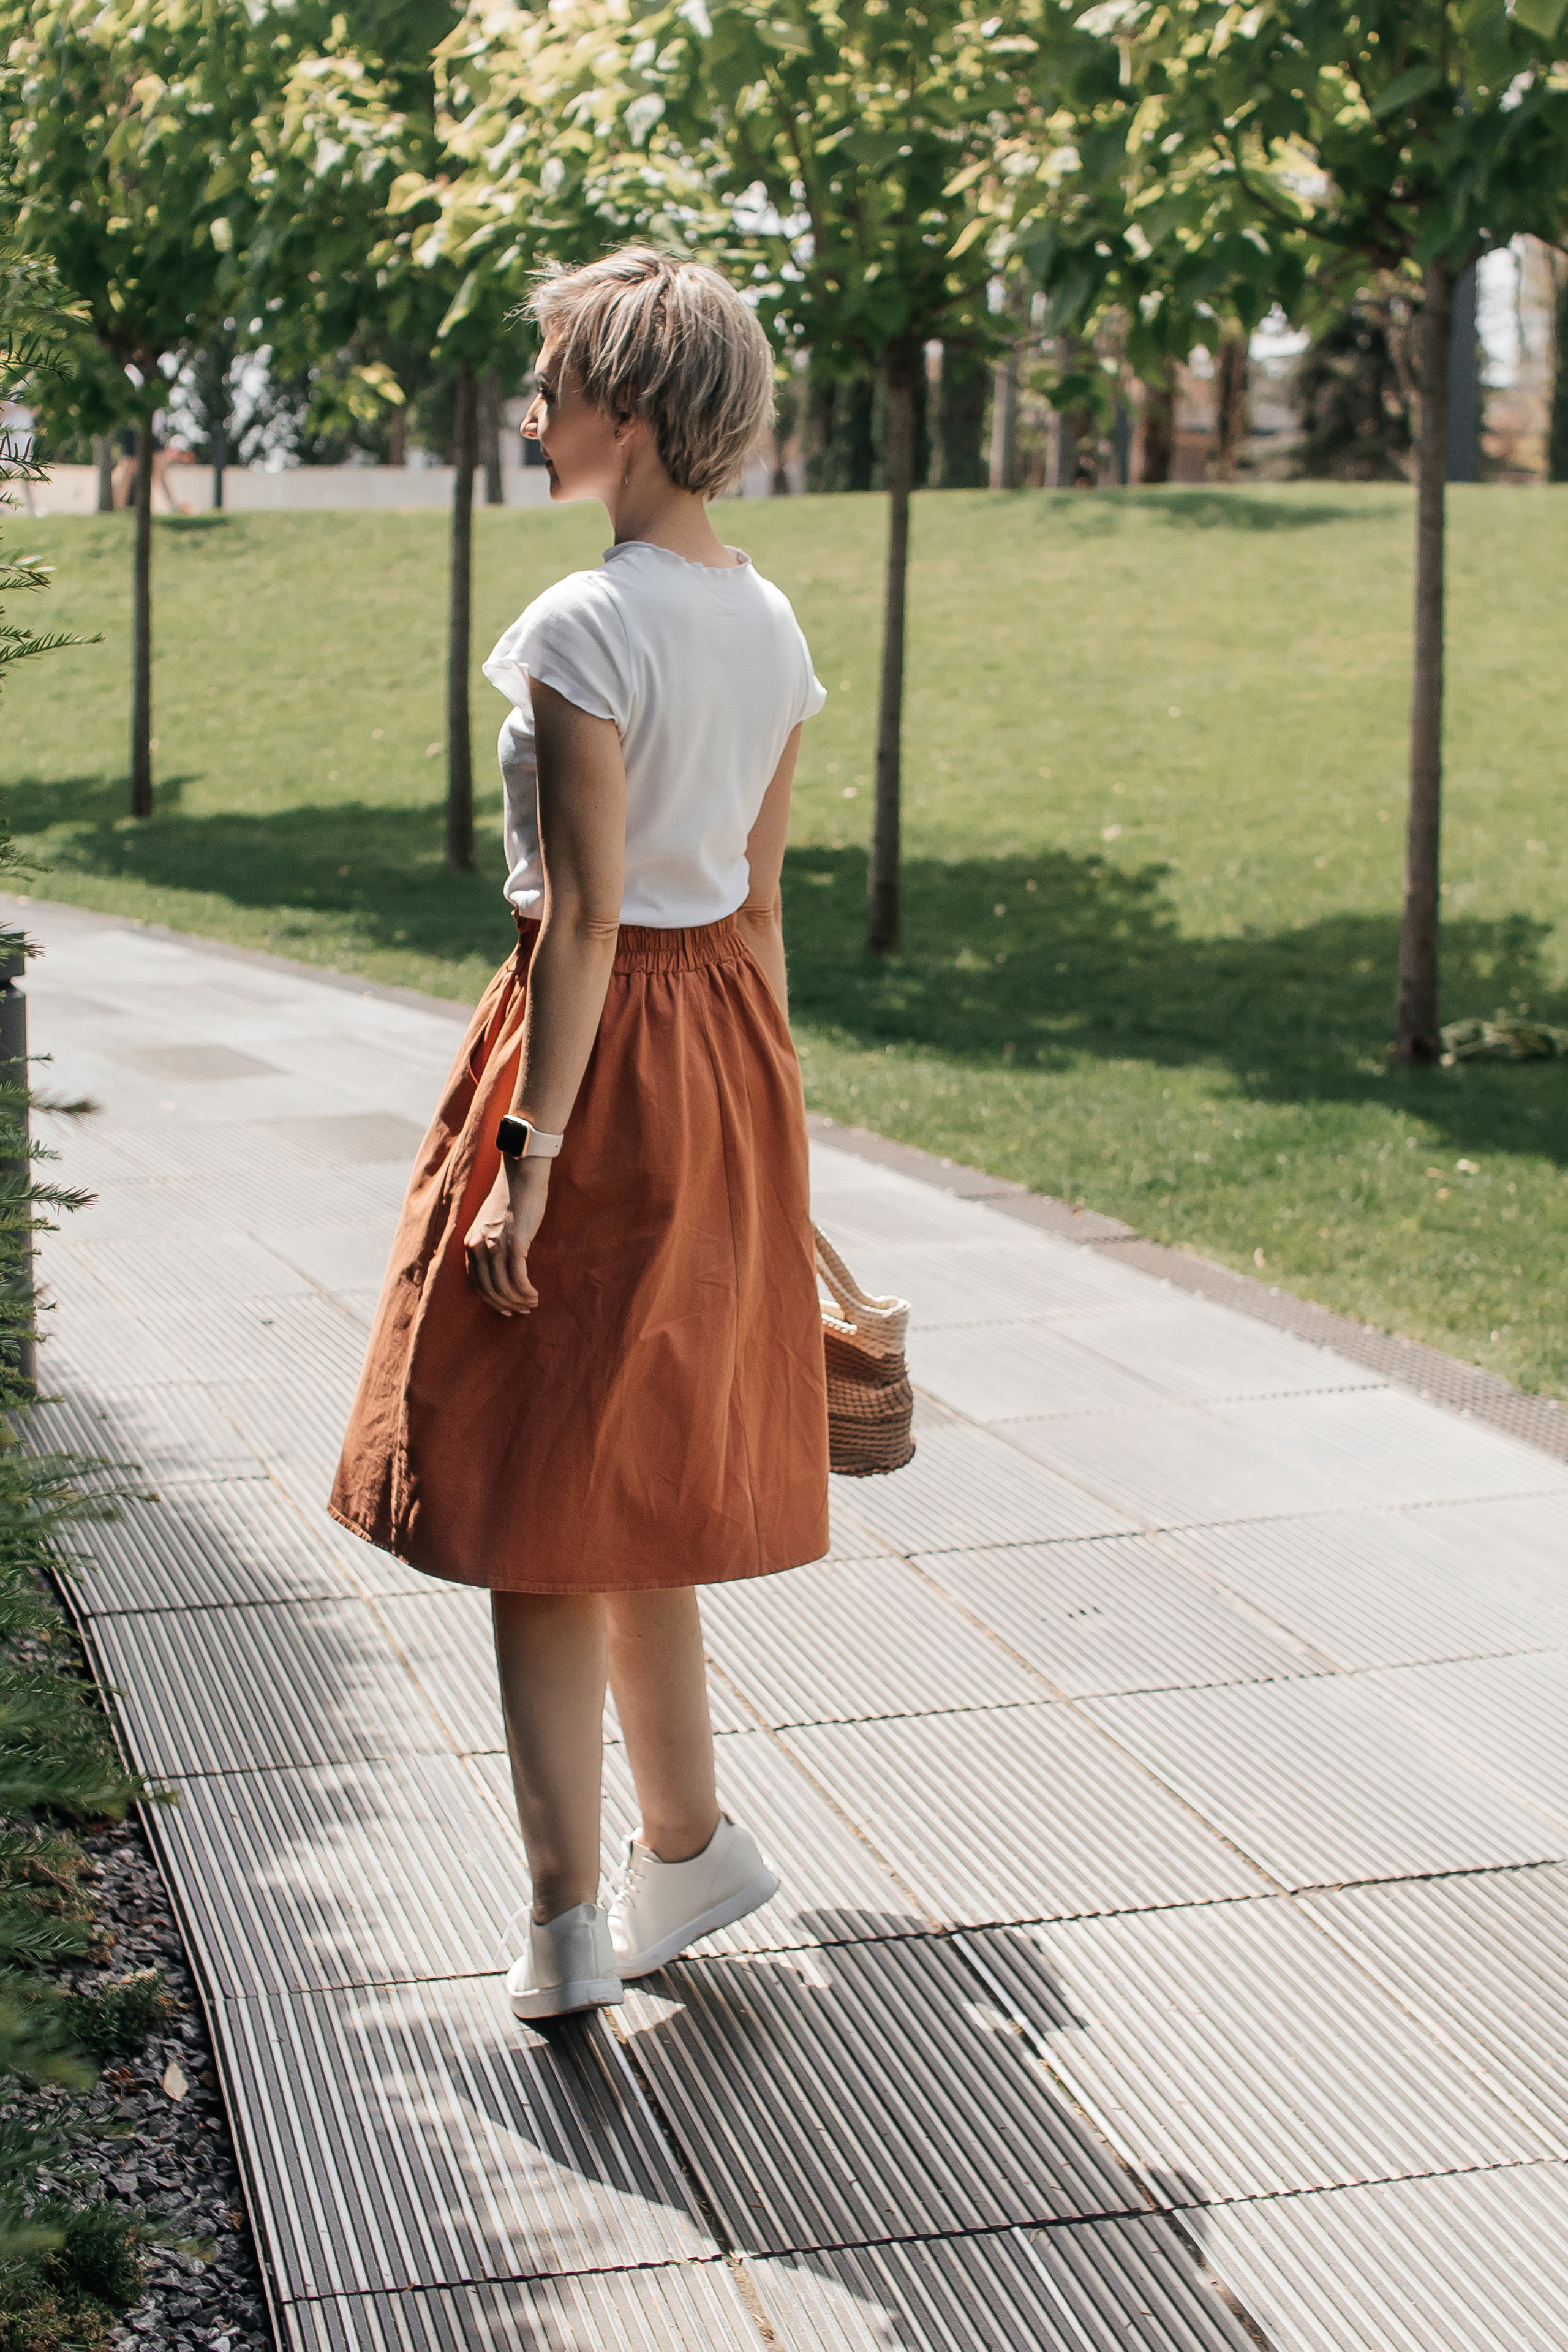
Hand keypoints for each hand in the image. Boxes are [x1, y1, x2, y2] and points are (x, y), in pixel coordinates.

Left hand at [464, 1160, 548, 1315]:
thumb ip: (492, 1242)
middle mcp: (479, 1247)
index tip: (506, 1308)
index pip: (477, 1283)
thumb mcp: (493, 1223)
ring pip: (504, 1287)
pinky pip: (518, 1278)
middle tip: (522, 1310)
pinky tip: (534, 1294)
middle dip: (506, 1305)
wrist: (522, 1175)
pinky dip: (526, 1291)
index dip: (491, 1300)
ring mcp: (496, 1246)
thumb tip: (503, 1264)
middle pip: (489, 1290)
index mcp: (472, 1243)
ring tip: (532, 1303)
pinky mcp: (515, 1244)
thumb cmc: (512, 1197)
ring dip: (519, 1300)